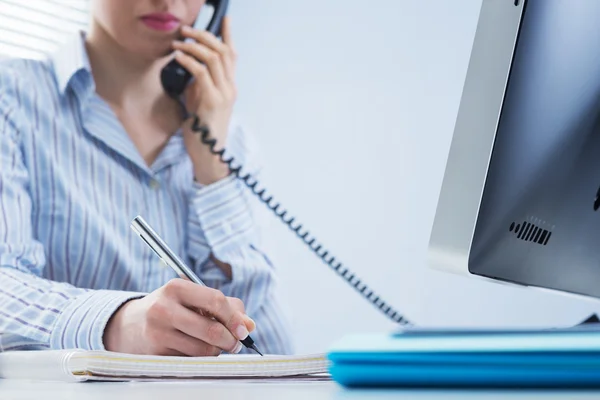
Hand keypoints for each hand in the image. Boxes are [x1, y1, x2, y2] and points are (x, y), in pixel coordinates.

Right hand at [103, 279, 255, 355]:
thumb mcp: (193, 299)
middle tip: (235, 343)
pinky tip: (193, 350)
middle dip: (230, 340)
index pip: (215, 301)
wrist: (129, 326)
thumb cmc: (171, 309)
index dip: (234, 318)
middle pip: (212, 330)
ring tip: (213, 346)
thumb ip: (226, 307)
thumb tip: (249, 326)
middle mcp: (163, 308)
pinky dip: (199, 359)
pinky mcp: (154, 354)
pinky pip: (190, 361)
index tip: (244, 330)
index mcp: (176, 288)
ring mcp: (157, 332)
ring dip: (216, 352)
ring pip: (203, 350)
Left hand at [172, 16, 236, 184]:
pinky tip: (178, 57)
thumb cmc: (202, 128)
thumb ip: (199, 83)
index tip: (226, 19)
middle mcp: (230, 88)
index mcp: (230, 87)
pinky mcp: (213, 101)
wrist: (209, 152)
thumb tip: (189, 66)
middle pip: (223, 51)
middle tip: (186, 30)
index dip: (229, 35)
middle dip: (204, 36)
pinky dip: (189, 61)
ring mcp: (224, 94)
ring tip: (178, 42)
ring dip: (194, 46)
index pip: (232, 55)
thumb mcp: (200, 100)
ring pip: (213, 58)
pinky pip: (201, 74)